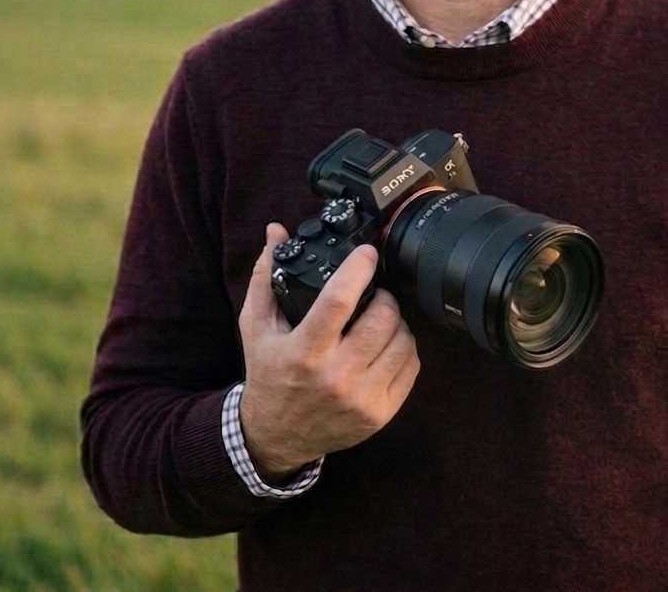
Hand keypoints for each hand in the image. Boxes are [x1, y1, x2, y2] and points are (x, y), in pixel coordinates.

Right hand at [238, 223, 420, 482]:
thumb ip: (266, 276)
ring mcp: (361, 399)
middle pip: (382, 318)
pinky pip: (411, 367)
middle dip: (383, 295)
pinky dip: (404, 348)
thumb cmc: (268, 373)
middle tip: (374, 293)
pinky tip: (386, 344)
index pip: (340, 300)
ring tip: (380, 318)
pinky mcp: (380, 414)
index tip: (367, 252)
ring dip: (396, 321)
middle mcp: (335, 377)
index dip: (359, 268)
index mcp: (303, 352)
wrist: (276, 437)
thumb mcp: (256, 326)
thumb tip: (275, 231)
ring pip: (402, 340)